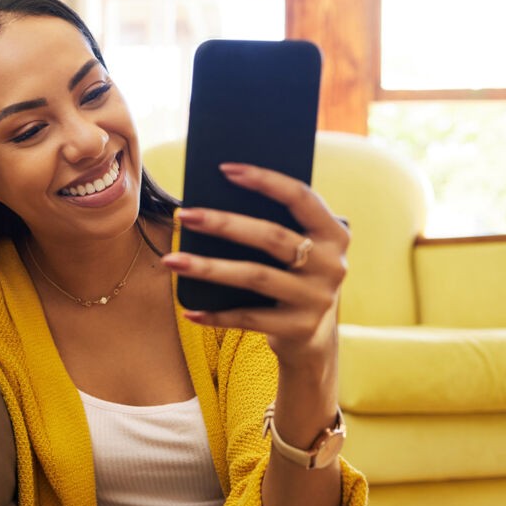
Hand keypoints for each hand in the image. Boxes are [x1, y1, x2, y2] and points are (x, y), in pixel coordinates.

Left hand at [161, 163, 348, 368]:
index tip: (224, 169)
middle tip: (184, 215)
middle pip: (271, 237)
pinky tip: (189, 310)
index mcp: (334, 233)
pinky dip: (216, 315)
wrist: (312, 336)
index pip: (300, 197)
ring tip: (172, 260)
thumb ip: (275, 224)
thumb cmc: (293, 276)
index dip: (265, 180)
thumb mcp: (296, 248)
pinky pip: (248, 319)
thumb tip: (215, 200)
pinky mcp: (299, 328)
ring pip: (255, 276)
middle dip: (223, 224)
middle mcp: (332, 264)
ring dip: (208, 268)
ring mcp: (317, 298)